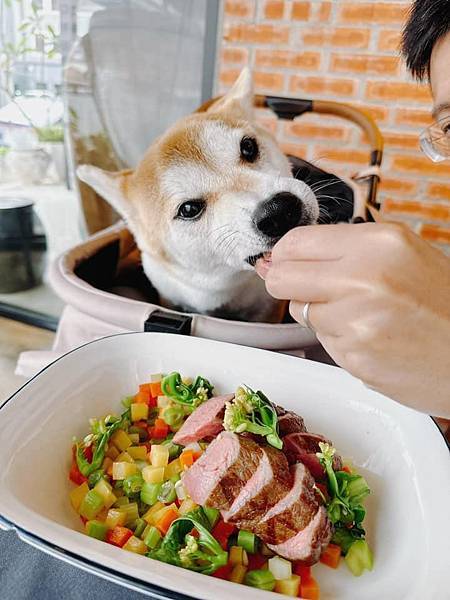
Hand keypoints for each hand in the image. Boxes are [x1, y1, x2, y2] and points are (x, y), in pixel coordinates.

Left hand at [263, 223, 449, 416]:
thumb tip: (280, 256)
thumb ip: (343, 249)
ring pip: (302, 313)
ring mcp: (356, 322)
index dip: (283, 254)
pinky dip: (341, 340)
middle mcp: (362, 279)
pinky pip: (324, 342)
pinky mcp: (354, 359)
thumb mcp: (402, 253)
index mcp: (377, 243)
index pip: (295, 243)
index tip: (283, 261)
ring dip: (322, 313)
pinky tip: (373, 337)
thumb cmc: (444, 302)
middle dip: (287, 283)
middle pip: (282, 278)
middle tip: (311, 288)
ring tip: (364, 315)